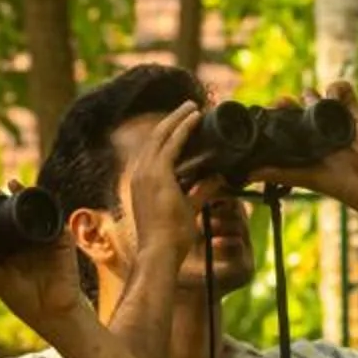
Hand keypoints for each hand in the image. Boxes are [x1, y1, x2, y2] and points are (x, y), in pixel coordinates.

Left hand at [0, 181, 94, 338]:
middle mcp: (22, 238)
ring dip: (22, 194)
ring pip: (31, 208)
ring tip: (10, 184)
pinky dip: (46, 207)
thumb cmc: (26, 301)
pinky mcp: (60, 239)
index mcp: (6, 246)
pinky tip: (36, 199)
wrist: (54, 314)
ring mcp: (42, 236)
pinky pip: (54, 219)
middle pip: (8, 208)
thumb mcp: (2, 285)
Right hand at [121, 105, 224, 274]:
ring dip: (179, 118)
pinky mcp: (157, 174)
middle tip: (190, 107)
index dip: (170, 134)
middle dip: (174, 120)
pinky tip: (195, 117)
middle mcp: (140, 173)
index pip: (155, 151)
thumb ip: (201, 192)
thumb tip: (217, 178)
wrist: (160, 251)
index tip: (186, 123)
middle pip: (156, 137)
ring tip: (193, 106)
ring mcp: (146, 173)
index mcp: (143, 182)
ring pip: (162, 135)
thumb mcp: (189, 208)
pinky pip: (172, 143)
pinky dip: (184, 127)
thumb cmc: (171, 238)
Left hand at [266, 80, 357, 218]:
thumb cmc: (337, 183)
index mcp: (302, 141)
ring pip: (320, 94)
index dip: (277, 111)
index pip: (285, 118)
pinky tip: (336, 101)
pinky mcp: (354, 110)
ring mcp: (336, 118)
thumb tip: (245, 174)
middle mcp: (317, 128)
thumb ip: (276, 172)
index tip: (273, 109)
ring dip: (317, 95)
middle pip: (300, 103)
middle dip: (294, 100)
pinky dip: (338, 88)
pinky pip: (343, 89)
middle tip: (289, 105)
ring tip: (321, 108)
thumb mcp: (302, 176)